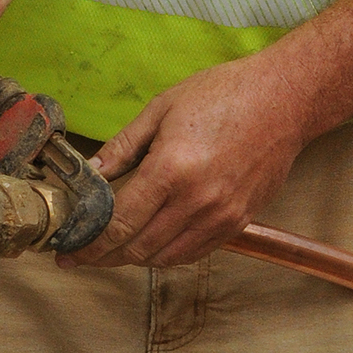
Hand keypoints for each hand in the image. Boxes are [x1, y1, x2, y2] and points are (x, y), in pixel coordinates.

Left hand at [60, 53, 308, 269]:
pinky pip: (194, 252)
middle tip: (82, 254)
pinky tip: (152, 242)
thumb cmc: (224, 94)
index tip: (67, 251)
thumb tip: (91, 174)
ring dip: (134, 258)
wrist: (285, 100)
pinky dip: (168, 254)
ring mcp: (221, 217)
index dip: (89, 243)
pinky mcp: (239, 222)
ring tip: (113, 250)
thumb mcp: (162, 108)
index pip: (119, 223)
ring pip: (165, 257)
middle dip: (104, 256)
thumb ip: (123, 146)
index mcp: (171, 170)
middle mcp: (196, 201)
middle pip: (138, 248)